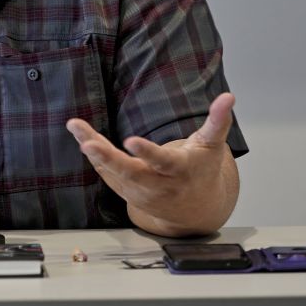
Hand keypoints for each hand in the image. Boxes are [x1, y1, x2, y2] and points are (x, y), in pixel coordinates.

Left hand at [66, 92, 238, 235]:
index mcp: (179, 170)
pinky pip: (106, 172)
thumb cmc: (201, 169)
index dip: (147, 153)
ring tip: (75, 126)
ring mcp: (139, 191)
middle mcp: (157, 184)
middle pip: (130, 173)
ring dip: (92, 150)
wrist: (195, 209)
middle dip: (108, 158)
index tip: (130, 141)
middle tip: (87, 144)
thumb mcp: (212, 145)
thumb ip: (218, 121)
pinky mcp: (126, 191)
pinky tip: (80, 134)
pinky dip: (93, 154)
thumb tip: (229, 97)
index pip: (162, 162)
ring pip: (112, 172)